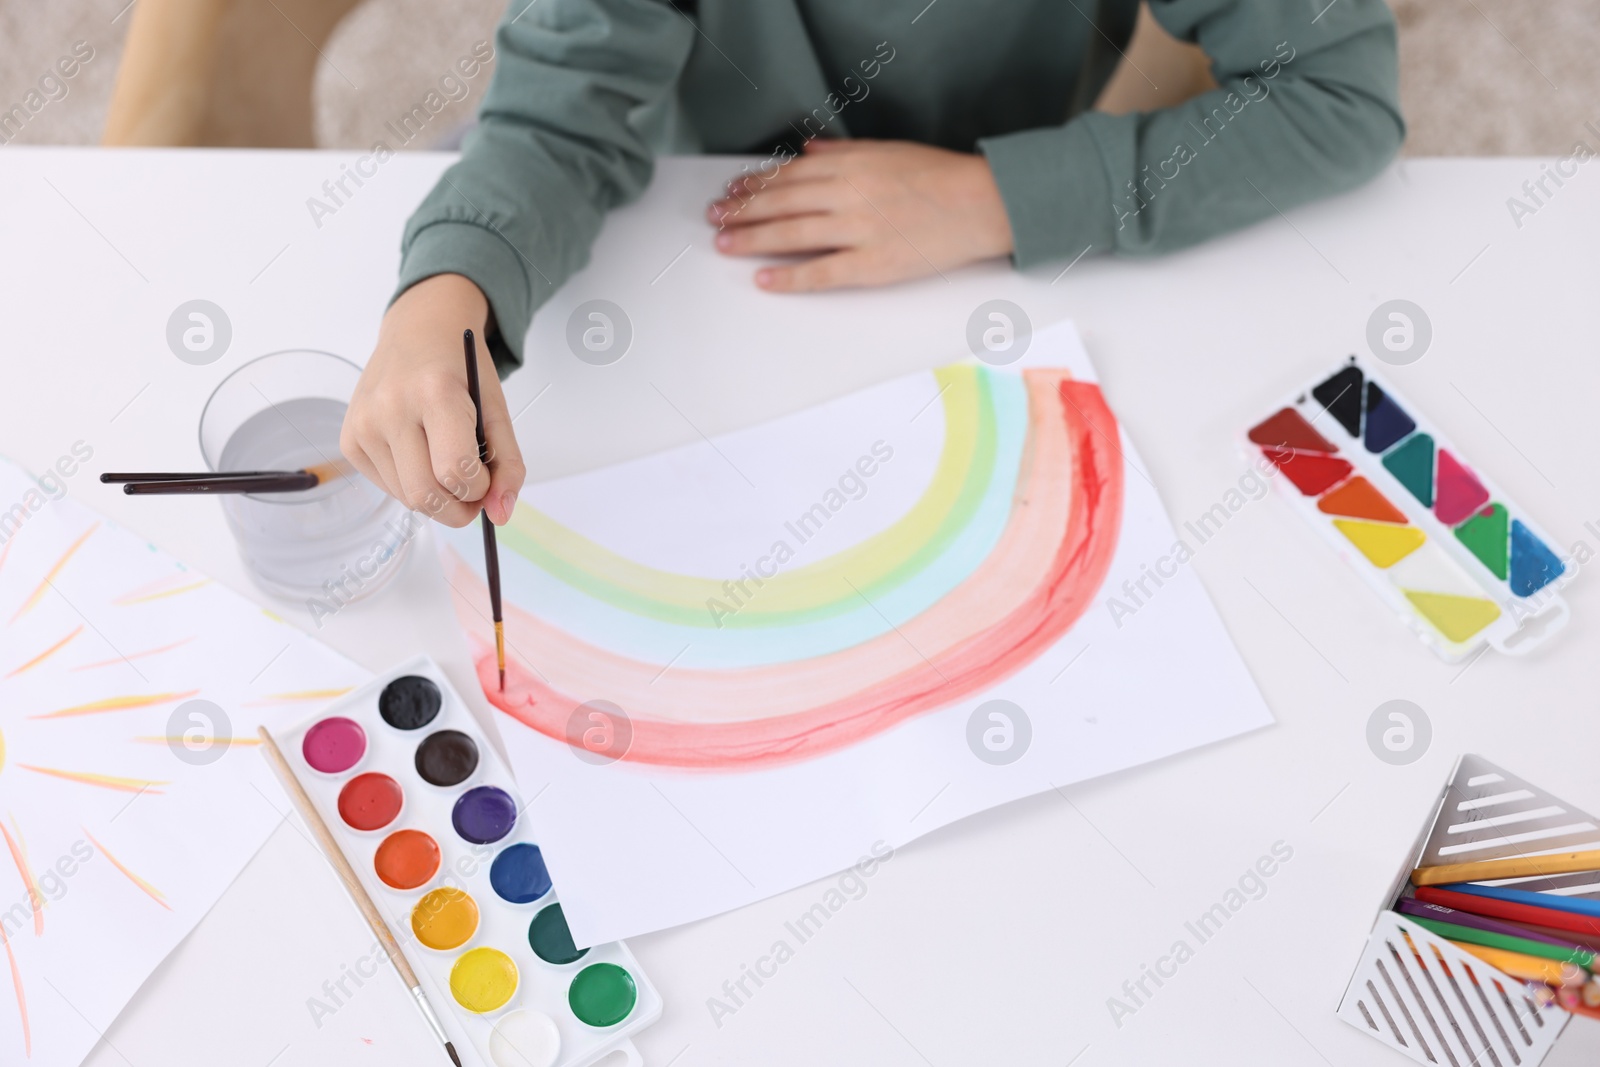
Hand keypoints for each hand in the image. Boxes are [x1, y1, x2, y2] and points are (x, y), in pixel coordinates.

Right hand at [341, 273, 525, 527]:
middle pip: (425, 494)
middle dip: (458, 509)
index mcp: (434, 393)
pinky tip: (421, 456)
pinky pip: (387, 487)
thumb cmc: (460, 370)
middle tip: (473, 495)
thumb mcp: (496, 409)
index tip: (487, 479)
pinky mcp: (349, 439)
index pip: (455, 470)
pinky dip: (411, 485)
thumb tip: (501, 516)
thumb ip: (508, 464)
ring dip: (436, 498)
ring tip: (448, 468)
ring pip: (406, 498)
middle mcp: (390, 408)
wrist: (417, 332)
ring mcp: (363, 425)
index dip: (479, 488)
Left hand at [707, 139, 1013, 291]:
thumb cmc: (939, 177)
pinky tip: (764, 279)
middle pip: (781, 203)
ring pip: (791, 234)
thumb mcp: (887, 151)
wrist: (982, 204)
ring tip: (725, 244)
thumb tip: (805, 153)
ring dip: (752, 239)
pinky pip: (820, 273)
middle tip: (715, 219)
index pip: (788, 176)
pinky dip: (789, 277)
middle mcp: (848, 194)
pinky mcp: (873, 264)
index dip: (754, 185)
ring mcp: (858, 230)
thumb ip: (842, 152)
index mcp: (850, 165)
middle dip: (742, 211)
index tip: (732, 193)